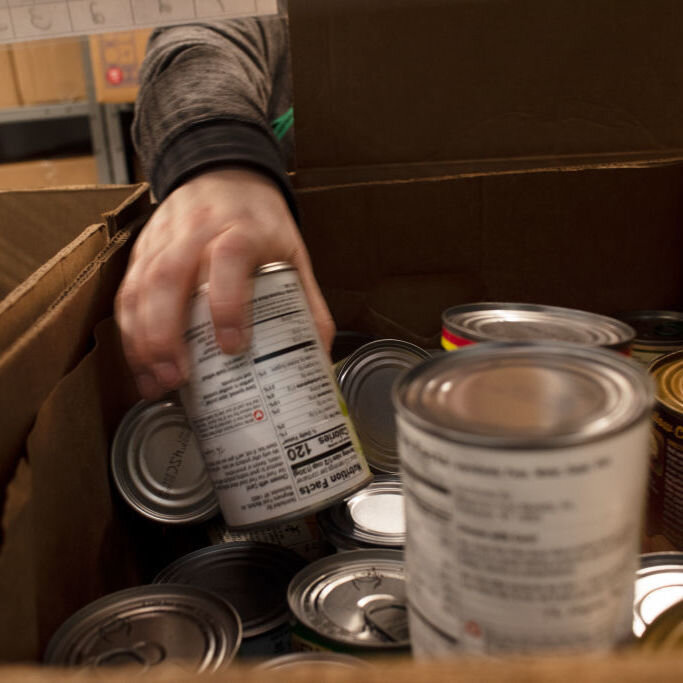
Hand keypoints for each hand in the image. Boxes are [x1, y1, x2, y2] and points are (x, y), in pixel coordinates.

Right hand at [115, 168, 334, 399]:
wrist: (225, 173)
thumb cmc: (260, 221)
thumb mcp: (293, 253)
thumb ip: (307, 302)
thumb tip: (319, 354)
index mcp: (242, 230)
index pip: (229, 260)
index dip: (228, 303)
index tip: (233, 346)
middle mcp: (196, 232)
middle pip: (169, 278)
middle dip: (167, 334)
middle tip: (177, 377)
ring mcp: (163, 240)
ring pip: (141, 289)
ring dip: (142, 340)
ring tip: (154, 382)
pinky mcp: (143, 251)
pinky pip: (127, 292)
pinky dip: (129, 333)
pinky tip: (140, 365)